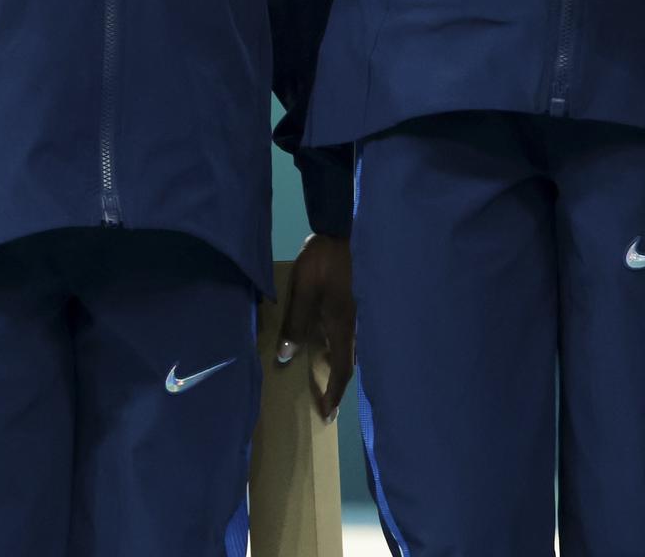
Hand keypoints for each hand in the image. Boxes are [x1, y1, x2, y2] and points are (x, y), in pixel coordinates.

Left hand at [277, 232, 354, 420]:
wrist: (346, 230)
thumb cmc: (326, 263)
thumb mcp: (304, 292)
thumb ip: (295, 324)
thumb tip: (285, 357)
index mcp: (344, 325)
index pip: (342, 368)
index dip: (335, 392)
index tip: (327, 414)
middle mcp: (356, 324)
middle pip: (350, 362)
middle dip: (339, 385)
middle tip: (328, 405)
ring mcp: (359, 312)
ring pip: (352, 348)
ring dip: (341, 366)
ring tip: (329, 378)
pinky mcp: (356, 301)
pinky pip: (350, 333)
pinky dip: (341, 348)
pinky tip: (330, 343)